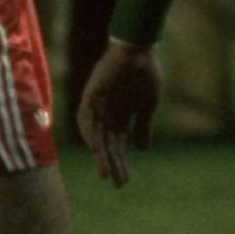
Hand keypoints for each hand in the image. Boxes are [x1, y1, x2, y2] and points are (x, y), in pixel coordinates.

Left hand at [77, 41, 161, 187]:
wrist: (140, 49)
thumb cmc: (147, 73)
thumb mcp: (148, 105)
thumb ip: (143, 126)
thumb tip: (142, 149)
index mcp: (121, 116)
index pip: (118, 145)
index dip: (121, 163)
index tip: (124, 182)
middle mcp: (107, 114)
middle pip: (107, 145)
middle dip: (112, 163)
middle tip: (117, 183)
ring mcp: (97, 105)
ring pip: (96, 136)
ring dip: (100, 154)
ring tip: (105, 173)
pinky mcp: (91, 95)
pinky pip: (86, 118)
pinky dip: (90, 134)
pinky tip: (96, 148)